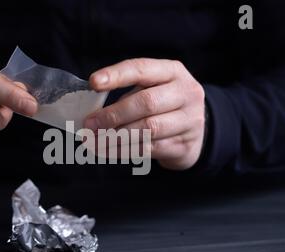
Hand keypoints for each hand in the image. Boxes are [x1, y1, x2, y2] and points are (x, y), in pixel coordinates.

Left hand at [84, 58, 205, 169]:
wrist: (195, 133)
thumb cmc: (164, 106)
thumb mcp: (152, 90)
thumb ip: (127, 96)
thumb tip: (94, 115)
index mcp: (173, 72)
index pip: (142, 69)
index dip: (116, 75)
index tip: (93, 83)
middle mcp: (186, 93)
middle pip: (146, 102)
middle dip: (113, 114)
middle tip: (89, 124)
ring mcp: (189, 121)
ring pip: (148, 129)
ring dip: (115, 136)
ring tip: (94, 141)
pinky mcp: (184, 145)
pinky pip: (148, 149)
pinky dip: (123, 150)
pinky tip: (107, 151)